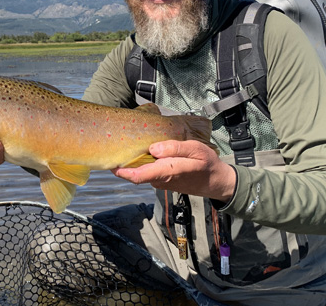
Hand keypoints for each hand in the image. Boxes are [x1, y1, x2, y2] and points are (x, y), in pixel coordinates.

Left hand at [111, 140, 236, 201]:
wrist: (216, 182)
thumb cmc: (207, 164)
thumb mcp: (196, 150)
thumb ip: (175, 148)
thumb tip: (153, 149)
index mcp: (167, 171)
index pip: (138, 175)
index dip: (121, 170)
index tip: (109, 160)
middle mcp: (160, 179)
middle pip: (135, 172)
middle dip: (123, 161)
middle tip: (113, 144)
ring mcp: (160, 181)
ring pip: (141, 171)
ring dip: (132, 161)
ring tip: (125, 143)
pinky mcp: (162, 181)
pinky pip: (147, 171)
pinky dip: (141, 162)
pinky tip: (140, 150)